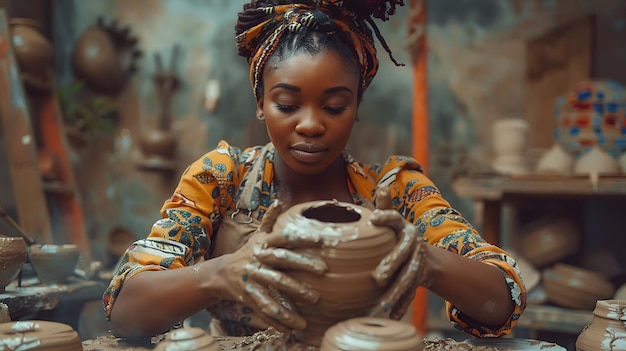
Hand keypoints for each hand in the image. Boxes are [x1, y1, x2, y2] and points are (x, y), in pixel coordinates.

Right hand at [210, 201, 327, 332]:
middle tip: (324, 271)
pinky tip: (293, 327)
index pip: (285, 238)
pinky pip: (265, 308)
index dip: (303, 238)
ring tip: (312, 307)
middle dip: (302, 266)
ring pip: (274, 289)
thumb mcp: (258, 235)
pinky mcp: (248, 296)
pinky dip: (278, 319)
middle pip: (282, 262)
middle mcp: (258, 259)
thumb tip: (279, 200)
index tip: (323, 241)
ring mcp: (252, 278)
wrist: (222, 273)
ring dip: (293, 299)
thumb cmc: (249, 252)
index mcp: (264, 243)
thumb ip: (270, 220)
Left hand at [369, 186, 427, 319]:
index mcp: (403, 227)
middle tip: (376, 277)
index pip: (394, 218)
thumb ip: (385, 206)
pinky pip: (410, 294)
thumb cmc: (397, 235)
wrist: (425, 257)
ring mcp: (418, 262)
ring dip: (396, 292)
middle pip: (402, 253)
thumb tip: (384, 185)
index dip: (386, 216)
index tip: (374, 217)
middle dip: (391, 264)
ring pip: (408, 278)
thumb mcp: (392, 221)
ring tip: (383, 305)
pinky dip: (402, 305)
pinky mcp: (418, 280)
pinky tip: (392, 316)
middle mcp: (413, 243)